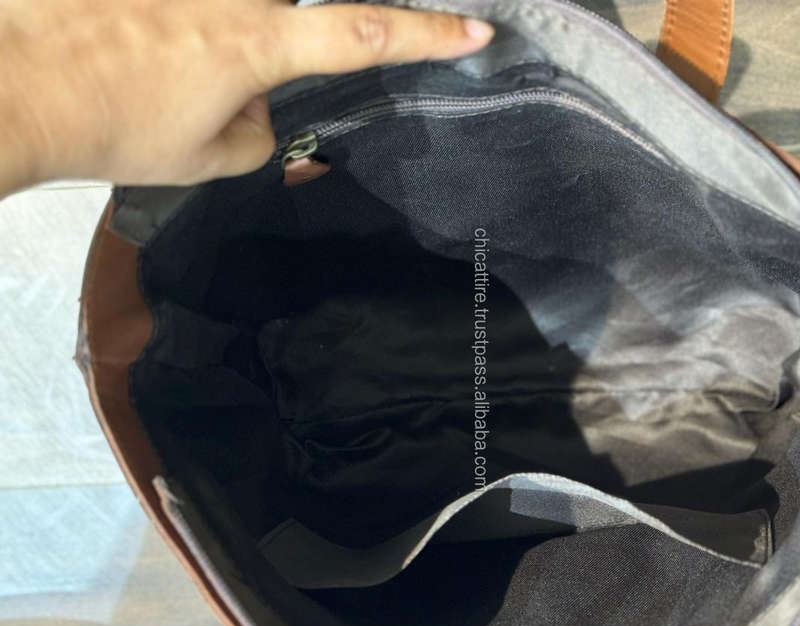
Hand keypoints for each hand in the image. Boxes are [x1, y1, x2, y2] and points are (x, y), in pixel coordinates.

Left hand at [0, 0, 493, 193]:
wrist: (17, 84)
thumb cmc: (113, 124)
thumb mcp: (207, 159)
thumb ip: (261, 136)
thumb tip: (267, 114)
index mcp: (260, 40)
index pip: (364, 34)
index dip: (427, 35)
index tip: (477, 30)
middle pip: (293, 10)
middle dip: (274, 46)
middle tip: (210, 87)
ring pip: (250, 7)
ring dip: (217, 40)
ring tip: (168, 66)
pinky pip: (210, 7)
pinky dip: (189, 27)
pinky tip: (152, 36)